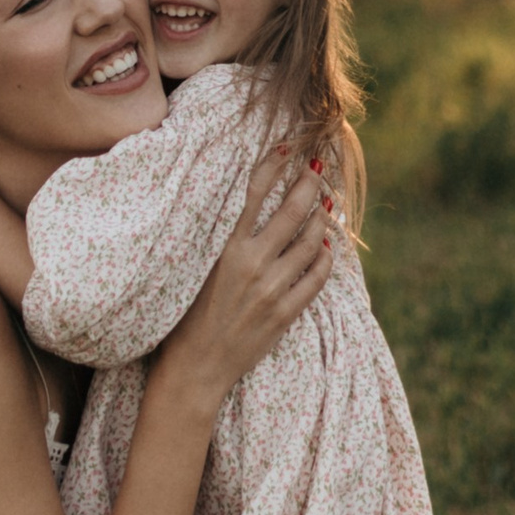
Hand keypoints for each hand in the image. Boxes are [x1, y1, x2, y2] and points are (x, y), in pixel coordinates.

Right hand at [159, 141, 334, 403]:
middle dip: (309, 183)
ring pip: (311, 242)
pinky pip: (317, 278)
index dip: (274, 164)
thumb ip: (222, 240)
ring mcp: (272, 289)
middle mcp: (251, 264)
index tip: (289, 145)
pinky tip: (328, 248)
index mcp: (225, 248)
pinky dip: (326, 258)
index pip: (254, 192)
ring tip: (326, 206)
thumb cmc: (185, 317)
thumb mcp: (196, 269)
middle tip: (318, 168)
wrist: (194, 368)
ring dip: (322, 219)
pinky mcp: (285, 313)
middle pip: (292, 211)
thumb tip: (244, 208)